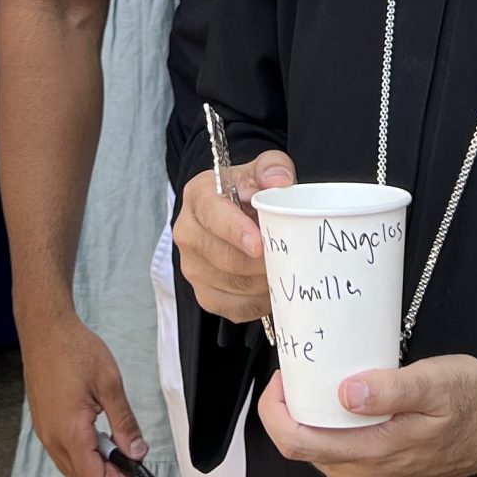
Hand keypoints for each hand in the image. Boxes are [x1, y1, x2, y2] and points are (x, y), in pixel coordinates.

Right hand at [16, 307, 148, 476]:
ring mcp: (44, 432)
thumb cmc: (74, 349)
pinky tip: (94, 428)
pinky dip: (82, 451)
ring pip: (72, 468)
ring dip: (95, 463)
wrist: (44, 329)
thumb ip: (124, 423)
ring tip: (113, 436)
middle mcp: (52, 438)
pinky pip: (62, 452)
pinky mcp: (42, 423)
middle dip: (110, 474)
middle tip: (129, 451)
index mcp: (70, 431)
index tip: (137, 469)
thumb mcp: (110, 385)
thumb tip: (136, 451)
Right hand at [173, 148, 293, 323]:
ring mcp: (192, 266)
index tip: (260, 245)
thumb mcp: (261, 169)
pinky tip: (271, 286)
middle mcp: (187, 232)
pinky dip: (258, 301)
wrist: (234, 211)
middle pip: (223, 257)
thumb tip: (280, 182)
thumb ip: (272, 168)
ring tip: (284, 269)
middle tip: (289, 259)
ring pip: (232, 285)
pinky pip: (234, 308)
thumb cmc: (249, 190)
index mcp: (198, 196)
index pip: (213, 216)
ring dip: (263, 282)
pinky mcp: (203, 294)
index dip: (236, 231)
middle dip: (260, 262)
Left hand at [256, 356, 476, 476]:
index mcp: (377, 455)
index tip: (283, 378)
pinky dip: (333, 434)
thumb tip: (346, 393)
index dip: (277, 411)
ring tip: (323, 386)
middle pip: (305, 450)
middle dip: (293, 412)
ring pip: (321, 456)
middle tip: (303, 374)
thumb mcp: (435, 381)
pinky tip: (345, 408)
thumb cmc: (471, 401)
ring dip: (314, 422)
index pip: (300, 443)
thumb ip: (391, 388)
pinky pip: (341, 461)